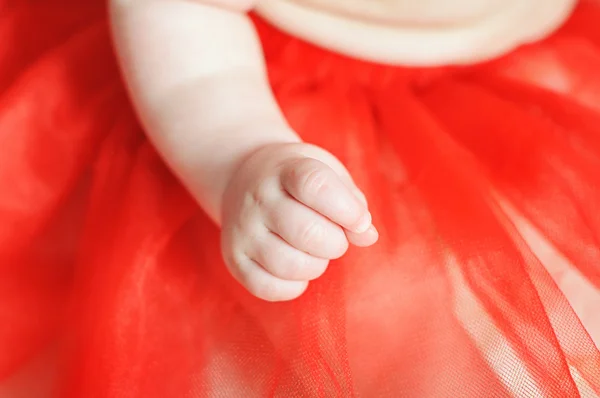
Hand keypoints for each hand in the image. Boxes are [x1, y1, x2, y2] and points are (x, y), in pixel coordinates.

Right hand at [221, 142, 377, 300]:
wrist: (242, 176)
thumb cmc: (296, 180)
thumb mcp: (327, 173)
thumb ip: (353, 202)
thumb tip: (367, 236)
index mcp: (286, 170)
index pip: (314, 185)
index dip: (346, 209)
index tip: (359, 221)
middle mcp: (258, 199)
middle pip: (306, 232)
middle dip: (336, 243)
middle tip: (335, 237)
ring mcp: (242, 231)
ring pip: (289, 265)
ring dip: (316, 265)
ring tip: (315, 252)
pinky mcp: (235, 259)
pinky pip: (269, 288)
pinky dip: (295, 286)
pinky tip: (298, 268)